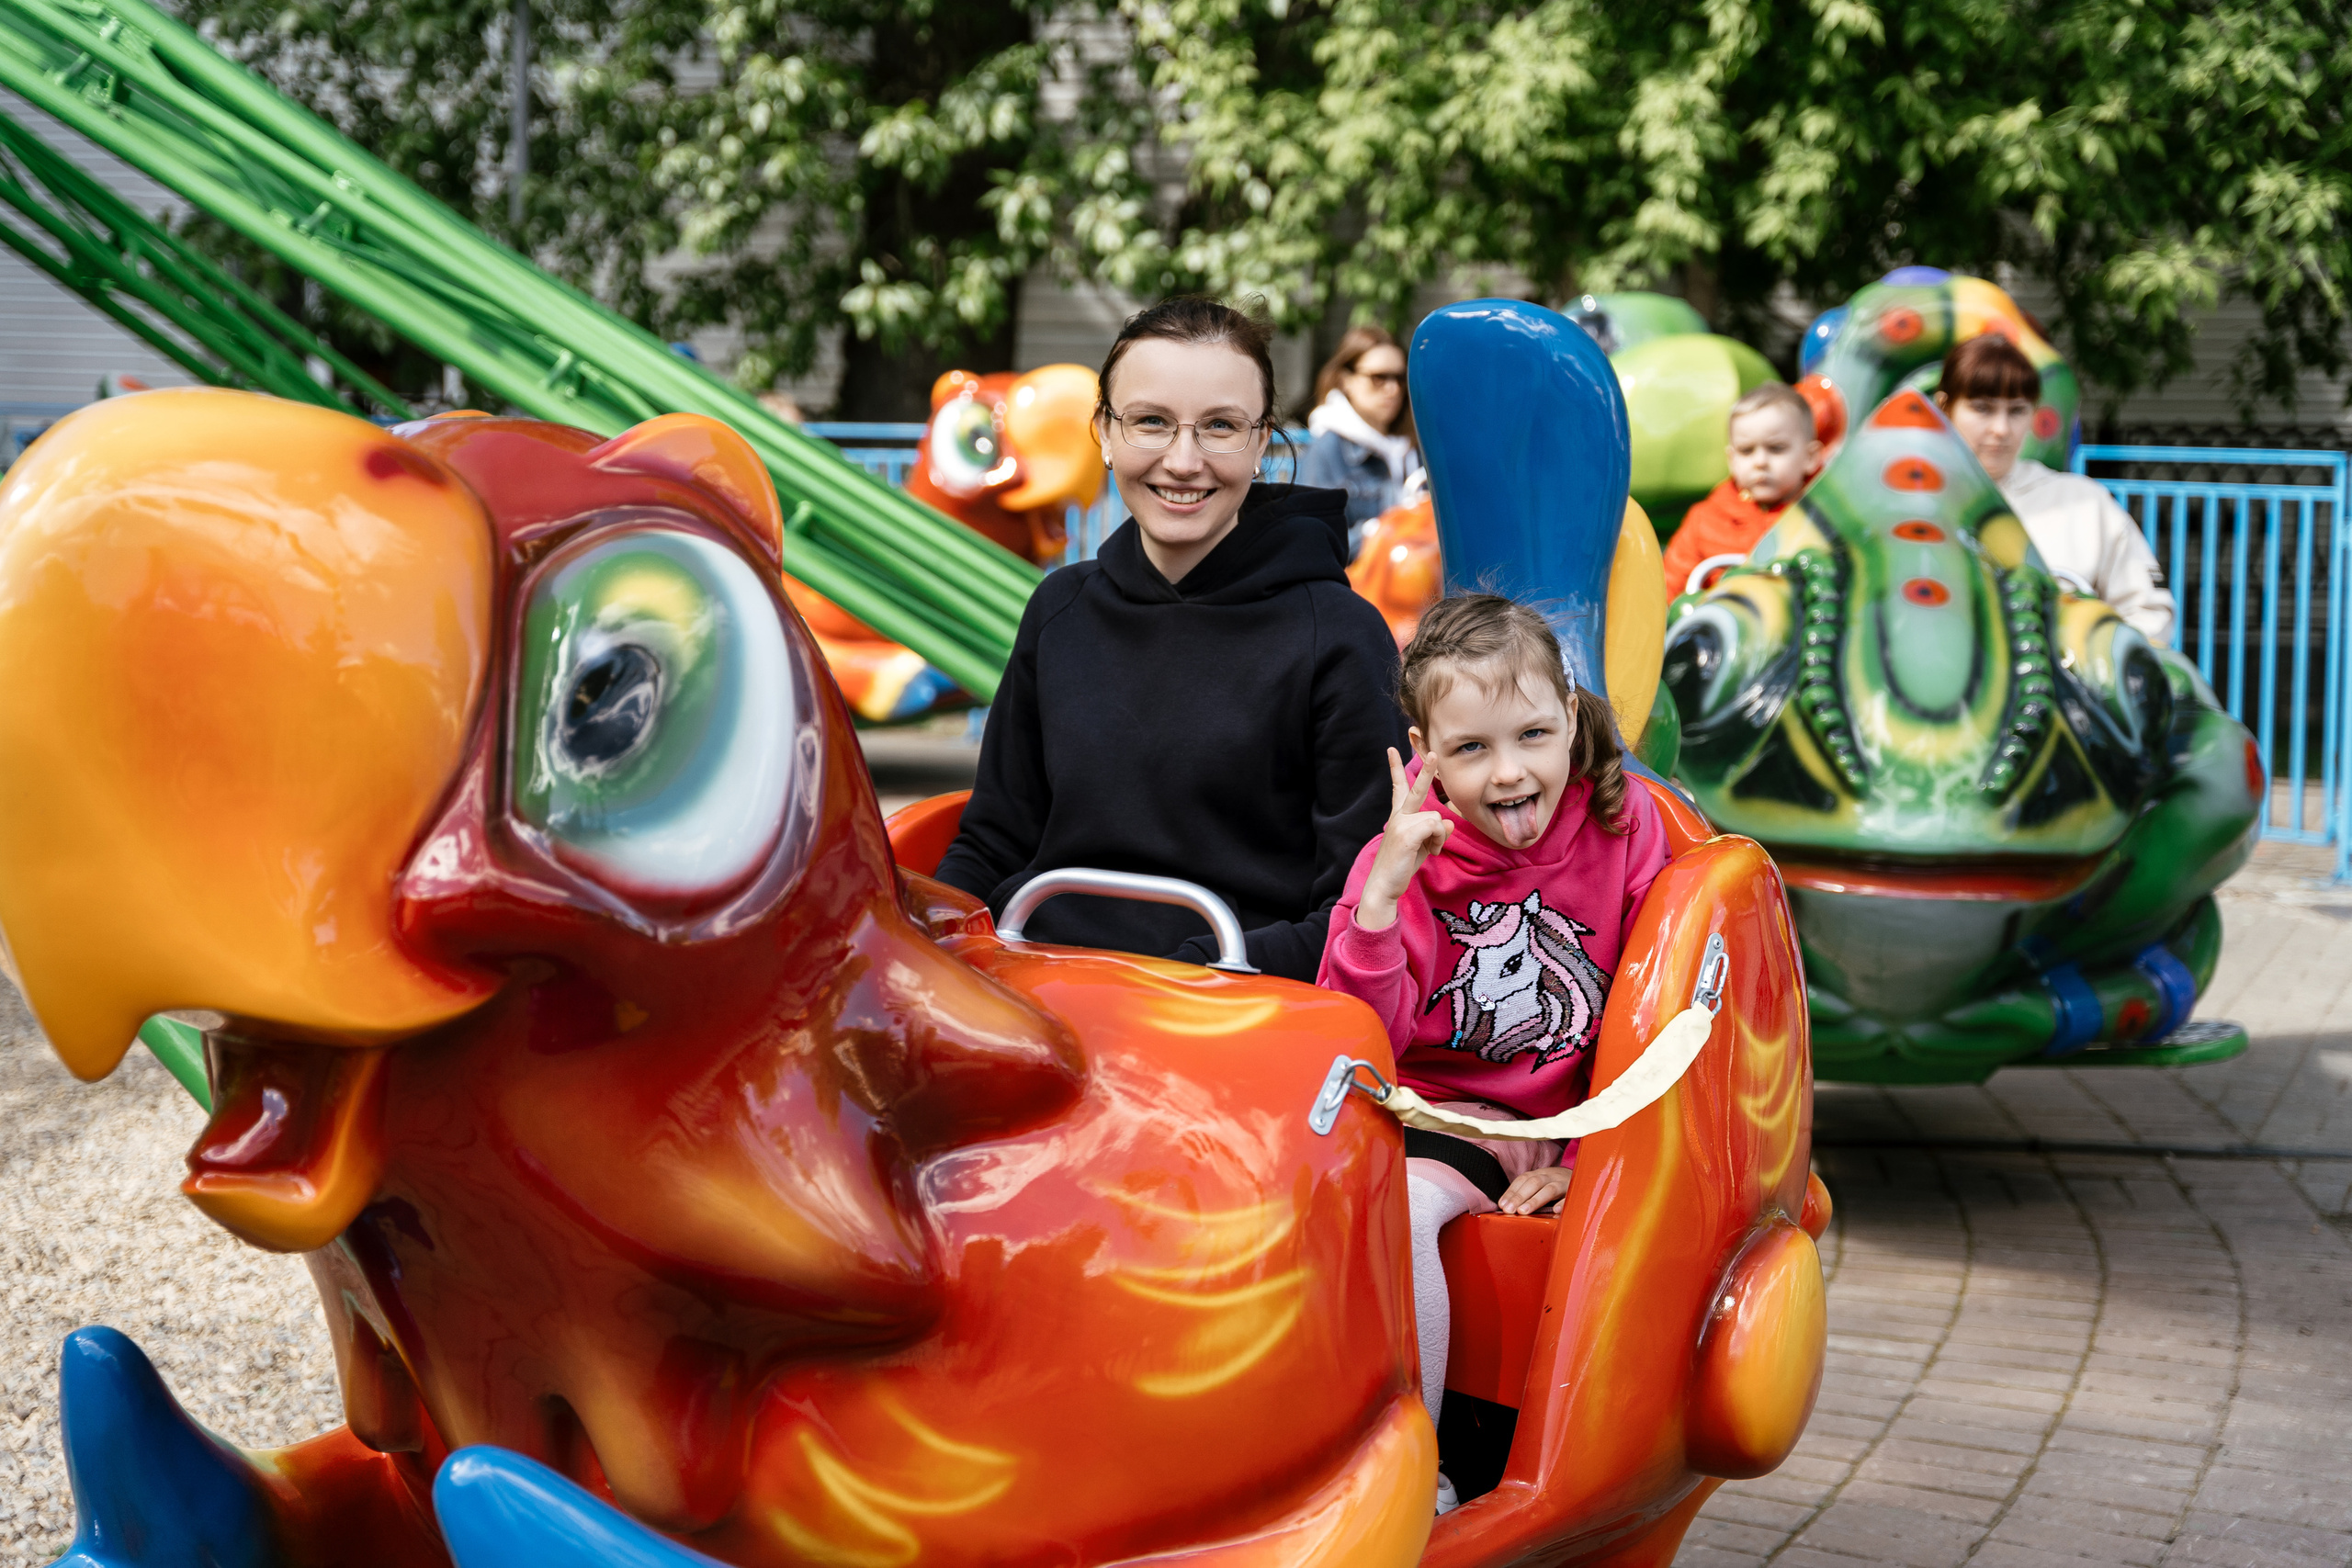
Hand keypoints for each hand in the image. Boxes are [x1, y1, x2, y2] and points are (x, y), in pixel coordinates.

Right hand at [1356, 748, 1452, 930]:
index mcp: (1399, 816)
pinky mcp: (1407, 833)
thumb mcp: (1422, 845)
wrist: (1384, 884)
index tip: (1391, 750)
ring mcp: (1401, 823)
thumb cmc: (1402, 865)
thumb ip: (1435, 831)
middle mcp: (1399, 816)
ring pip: (1436, 817)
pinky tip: (1430, 852)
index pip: (1398, 788)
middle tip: (1433, 753)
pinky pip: (1435, 827)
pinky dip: (1439, 841)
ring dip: (1439, 836)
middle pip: (1416, 788)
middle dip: (1426, 770)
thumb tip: (1448, 823)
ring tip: (1430, 850)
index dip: (1395, 768)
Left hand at [1497, 1166, 1571, 1214]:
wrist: (1585, 1174)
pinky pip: (1570, 1197)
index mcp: (1540, 1174)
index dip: (1511, 1192)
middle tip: (1509, 1210)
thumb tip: (1507, 1207)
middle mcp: (1551, 1176)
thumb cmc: (1557, 1184)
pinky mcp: (1577, 1192)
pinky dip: (1563, 1203)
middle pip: (1533, 1183)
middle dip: (1519, 1196)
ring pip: (1549, 1189)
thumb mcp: (1542, 1184)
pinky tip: (1556, 1211)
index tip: (1502, 1205)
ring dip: (1535, 1200)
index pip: (1523, 1180)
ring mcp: (1564, 1183)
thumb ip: (1527, 1193)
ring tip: (1523, 1211)